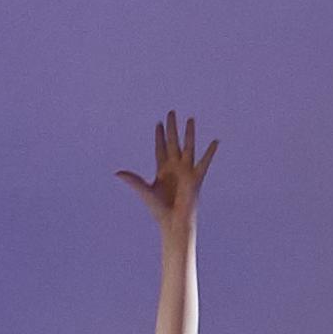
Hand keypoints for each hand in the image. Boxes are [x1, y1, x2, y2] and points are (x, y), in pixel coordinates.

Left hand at [116, 110, 216, 236]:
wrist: (172, 221)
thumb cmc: (158, 209)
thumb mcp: (144, 191)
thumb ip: (133, 180)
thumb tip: (117, 172)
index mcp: (162, 170)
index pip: (160, 148)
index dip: (159, 137)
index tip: (158, 123)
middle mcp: (174, 167)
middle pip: (173, 143)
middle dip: (172, 128)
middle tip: (171, 112)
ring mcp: (186, 171)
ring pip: (187, 147)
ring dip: (188, 133)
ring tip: (190, 119)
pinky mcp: (195, 177)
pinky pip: (204, 162)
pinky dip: (210, 152)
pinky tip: (215, 141)